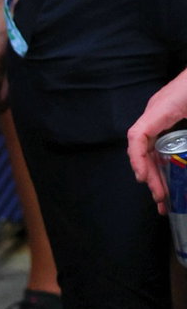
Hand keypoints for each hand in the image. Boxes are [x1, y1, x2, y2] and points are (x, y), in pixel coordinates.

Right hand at [127, 67, 186, 208]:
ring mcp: (164, 116)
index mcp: (161, 109)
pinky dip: (164, 162)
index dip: (137, 159)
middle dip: (150, 175)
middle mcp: (157, 114)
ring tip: (165, 198)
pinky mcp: (172, 118)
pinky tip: (171, 176)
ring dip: (157, 173)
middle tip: (161, 199)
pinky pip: (161, 143)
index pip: (137, 135)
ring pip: (153, 149)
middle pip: (144, 148)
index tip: (143, 178)